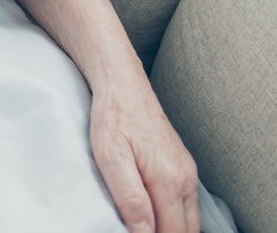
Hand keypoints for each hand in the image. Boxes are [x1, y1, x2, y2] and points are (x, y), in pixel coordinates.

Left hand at [89, 80, 198, 232]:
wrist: (122, 83)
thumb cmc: (112, 116)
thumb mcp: (110, 156)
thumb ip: (130, 198)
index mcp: (169, 179)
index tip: (133, 232)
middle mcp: (185, 178)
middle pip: (186, 230)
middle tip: (136, 229)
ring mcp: (187, 171)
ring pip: (189, 219)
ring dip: (171, 227)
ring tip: (143, 223)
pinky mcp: (183, 165)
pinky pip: (186, 203)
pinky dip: (174, 215)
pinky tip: (153, 211)